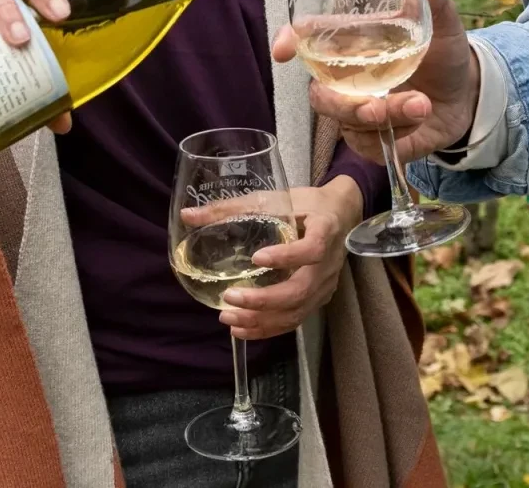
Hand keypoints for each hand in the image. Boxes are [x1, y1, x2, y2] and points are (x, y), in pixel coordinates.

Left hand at [217, 176, 363, 339]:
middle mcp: (328, 263)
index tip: (257, 258)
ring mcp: (325, 284)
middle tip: (230, 298)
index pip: (311, 249)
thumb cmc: (306, 203)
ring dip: (263, 319)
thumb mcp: (274, 198)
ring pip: (297, 311)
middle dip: (264, 300)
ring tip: (229, 318)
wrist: (341, 214)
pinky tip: (242, 329)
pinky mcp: (319, 298)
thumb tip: (188, 216)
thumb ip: (232, 207)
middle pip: (301, 290)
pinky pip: (296, 318)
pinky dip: (269, 328)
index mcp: (324, 230)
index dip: (287, 257)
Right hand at [277, 0, 477, 166]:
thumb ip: (433, 1)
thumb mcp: (443, 24)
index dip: (288, 42)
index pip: (307, 40)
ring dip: (386, 116)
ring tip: (421, 105)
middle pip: (320, 96)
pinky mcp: (371, 139)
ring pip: (348, 123)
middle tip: (375, 107)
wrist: (467, 95)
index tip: (282, 51)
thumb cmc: (442, 53)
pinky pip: (371, 144)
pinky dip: (399, 130)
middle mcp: (346, 79)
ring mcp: (357, 112)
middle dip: (343, 105)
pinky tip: (422, 116)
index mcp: (352, 43)